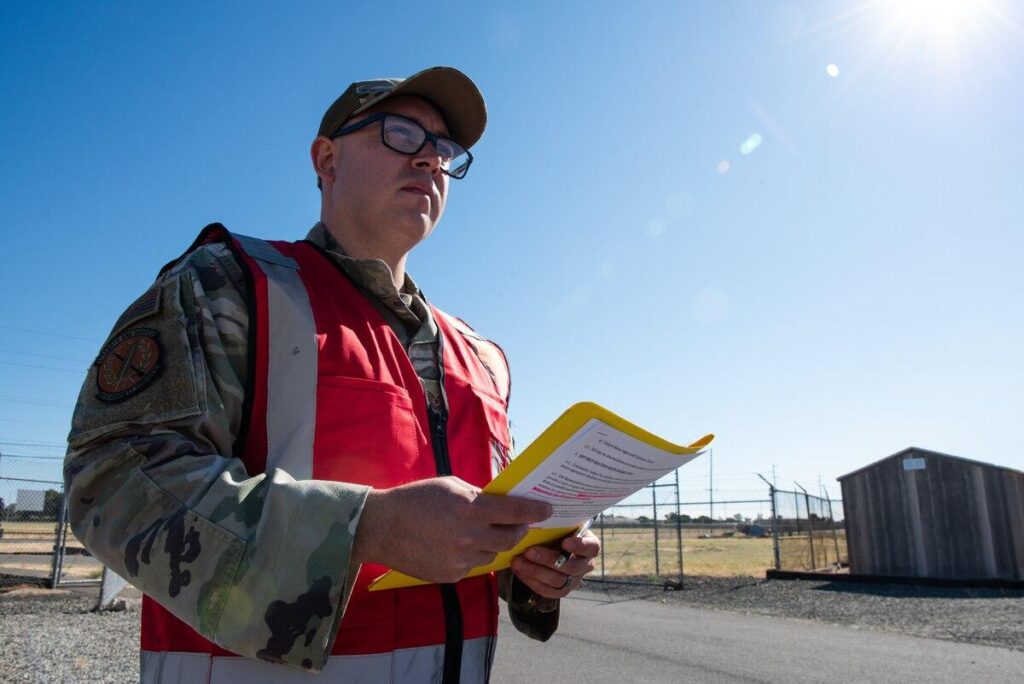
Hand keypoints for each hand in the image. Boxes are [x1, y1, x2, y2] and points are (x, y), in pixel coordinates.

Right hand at [354, 476, 551, 583]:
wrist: (381, 528)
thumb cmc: (416, 499)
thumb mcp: (451, 486)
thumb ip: (479, 496)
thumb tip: (503, 503)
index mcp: (471, 509)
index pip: (516, 511)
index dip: (535, 510)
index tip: (546, 509)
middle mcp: (470, 537)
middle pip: (511, 538)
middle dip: (519, 529)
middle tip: (520, 523)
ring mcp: (461, 560)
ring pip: (492, 554)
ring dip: (494, 543)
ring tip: (481, 532)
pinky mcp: (451, 576)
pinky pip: (473, 566)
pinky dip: (473, 555)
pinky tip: (458, 544)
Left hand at [510, 530, 599, 597]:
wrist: (550, 546)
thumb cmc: (557, 531)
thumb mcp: (561, 524)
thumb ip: (557, 523)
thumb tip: (540, 511)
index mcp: (590, 545)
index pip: (591, 547)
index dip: (580, 546)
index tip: (564, 542)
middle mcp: (585, 565)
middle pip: (571, 567)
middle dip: (548, 559)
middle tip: (529, 551)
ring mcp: (574, 580)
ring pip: (557, 581)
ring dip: (535, 571)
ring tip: (518, 562)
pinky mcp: (561, 590)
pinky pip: (547, 590)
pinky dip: (531, 581)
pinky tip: (519, 571)